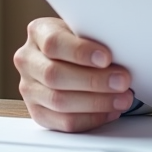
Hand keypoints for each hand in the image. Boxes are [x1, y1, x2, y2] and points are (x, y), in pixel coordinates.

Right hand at [14, 17, 134, 131]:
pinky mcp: (38, 112)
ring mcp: (29, 88)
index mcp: (39, 32)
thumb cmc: (82, 41)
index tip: (106, 58)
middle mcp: (28, 60)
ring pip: (58, 101)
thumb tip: (123, 51)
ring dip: (96, 102)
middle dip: (93, 80)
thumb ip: (96, 37)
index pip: (53, 43)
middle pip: (54, 75)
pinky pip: (64, 122)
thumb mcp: (86, 29)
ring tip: (122, 99)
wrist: (70, 56)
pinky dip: (91, 119)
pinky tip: (110, 111)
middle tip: (122, 81)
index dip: (80, 52)